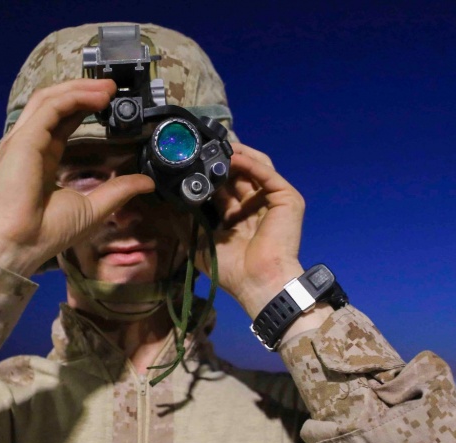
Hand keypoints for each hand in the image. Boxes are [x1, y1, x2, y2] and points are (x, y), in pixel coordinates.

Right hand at [0, 79, 154, 276]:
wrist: (19, 244)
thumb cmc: (47, 232)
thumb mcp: (93, 207)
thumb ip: (118, 190)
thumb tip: (147, 182)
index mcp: (42, 159)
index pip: (61, 122)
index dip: (83, 108)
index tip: (109, 101)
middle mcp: (30, 145)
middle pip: (54, 104)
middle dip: (82, 90)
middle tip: (112, 87)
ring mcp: (23, 140)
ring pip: (49, 99)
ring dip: (79, 88)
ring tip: (107, 87)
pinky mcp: (23, 139)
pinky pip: (50, 108)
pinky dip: (74, 97)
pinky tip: (97, 97)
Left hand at [201, 143, 307, 317]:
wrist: (256, 281)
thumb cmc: (232, 269)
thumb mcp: (199, 243)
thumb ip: (186, 222)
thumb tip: (168, 204)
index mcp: (237, 215)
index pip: (224, 186)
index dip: (209, 173)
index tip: (191, 161)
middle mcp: (255, 205)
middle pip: (239, 172)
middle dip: (221, 160)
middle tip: (201, 148)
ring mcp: (272, 200)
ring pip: (255, 167)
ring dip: (236, 155)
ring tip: (216, 148)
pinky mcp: (286, 198)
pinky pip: (267, 173)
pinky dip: (250, 162)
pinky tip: (233, 156)